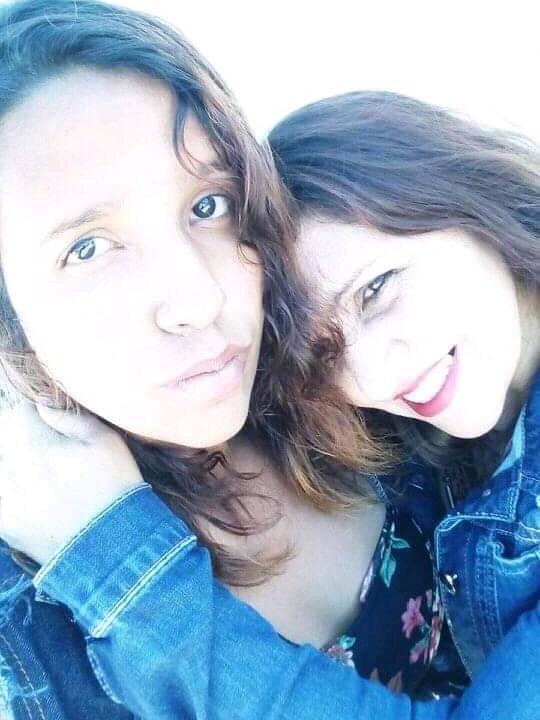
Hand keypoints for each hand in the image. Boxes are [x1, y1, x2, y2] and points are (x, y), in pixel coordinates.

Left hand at [0, 401, 145, 565]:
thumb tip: (42, 406)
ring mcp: (4, 499)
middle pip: (4, 437)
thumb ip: (69, 417)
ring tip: (42, 472)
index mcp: (33, 445)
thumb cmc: (115, 487)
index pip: (19, 413)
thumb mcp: (106, 441)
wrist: (114, 546)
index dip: (38, 414)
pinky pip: (1, 494)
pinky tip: (33, 492)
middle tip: (50, 451)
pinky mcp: (4, 523)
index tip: (53, 424)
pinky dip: (11, 488)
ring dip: (15, 462)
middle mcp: (11, 470)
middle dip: (23, 437)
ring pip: (2, 465)